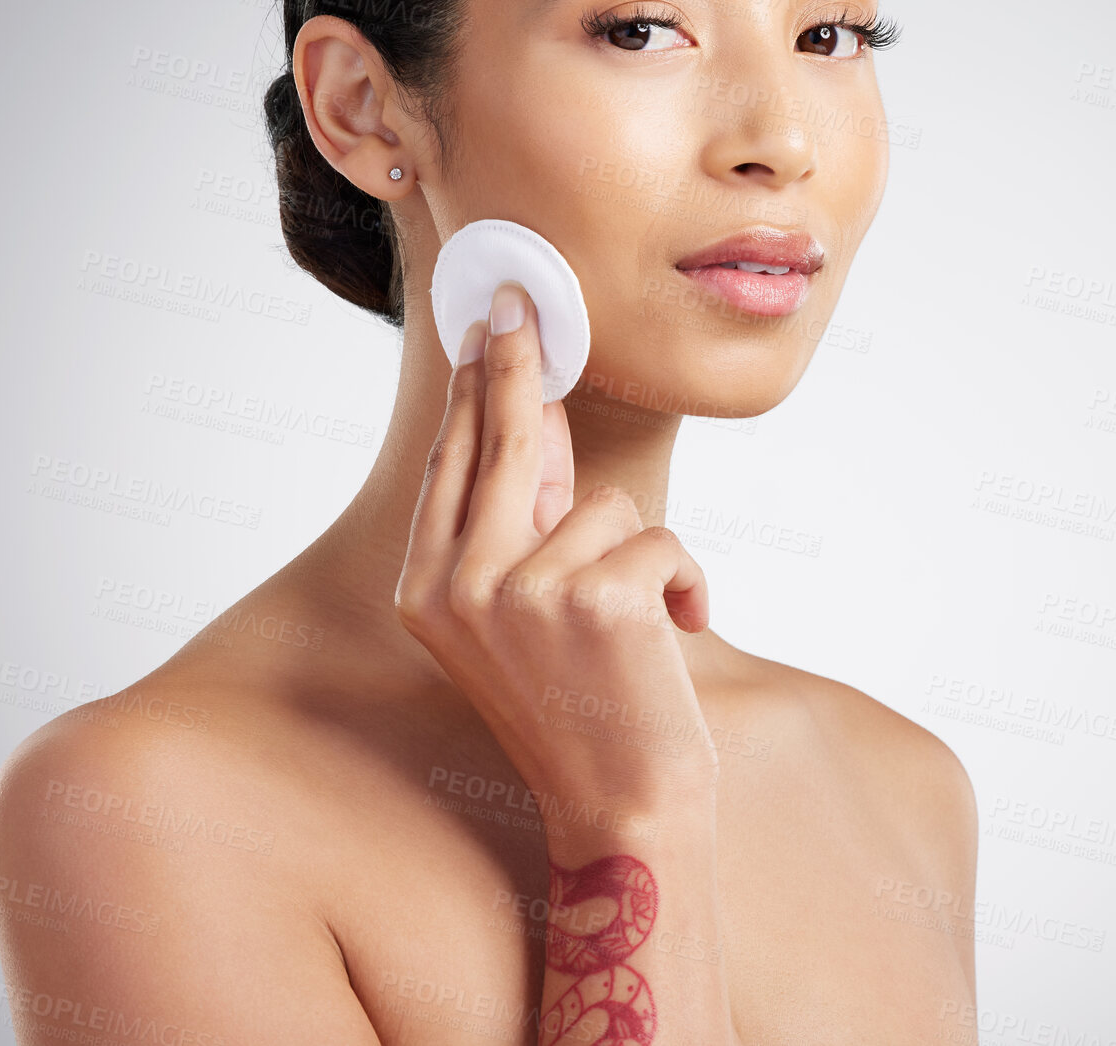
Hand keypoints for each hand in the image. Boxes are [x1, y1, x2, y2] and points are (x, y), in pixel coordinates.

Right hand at [394, 281, 718, 824]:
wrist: (624, 814)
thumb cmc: (581, 708)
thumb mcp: (528, 612)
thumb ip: (526, 518)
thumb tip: (547, 416)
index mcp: (427, 592)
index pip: (454, 464)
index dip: (471, 389)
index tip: (483, 328)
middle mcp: (457, 587)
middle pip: (501, 440)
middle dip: (516, 362)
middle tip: (520, 301)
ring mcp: (521, 592)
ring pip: (607, 503)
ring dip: (642, 554)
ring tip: (639, 627)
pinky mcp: (593, 598)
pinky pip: (662, 539)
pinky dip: (688, 581)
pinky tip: (677, 635)